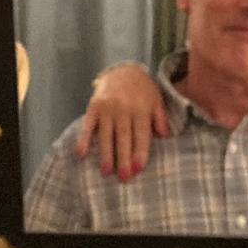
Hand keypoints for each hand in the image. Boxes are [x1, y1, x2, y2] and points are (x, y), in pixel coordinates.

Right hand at [75, 63, 168, 178]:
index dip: (140, 152)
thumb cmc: (142, 89)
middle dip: (124, 159)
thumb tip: (165, 136)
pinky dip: (84, 139)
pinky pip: (88, 125)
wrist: (122, 69)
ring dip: (106, 154)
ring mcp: (107, 107)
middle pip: (124, 137)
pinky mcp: (93, 106)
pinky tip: (81, 153)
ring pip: (107, 134)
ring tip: (106, 172)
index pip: (141, 135)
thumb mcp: (156, 100)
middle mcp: (124, 108)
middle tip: (124, 178)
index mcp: (141, 108)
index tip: (138, 169)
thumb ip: (160, 118)